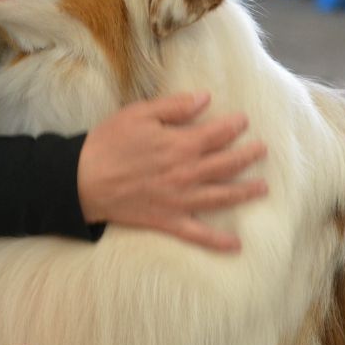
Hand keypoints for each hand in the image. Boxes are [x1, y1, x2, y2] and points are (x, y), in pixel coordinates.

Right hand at [76, 92, 266, 251]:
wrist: (82, 180)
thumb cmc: (108, 143)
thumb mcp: (138, 114)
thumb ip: (174, 106)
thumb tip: (205, 99)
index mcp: (180, 145)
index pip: (217, 134)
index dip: (234, 126)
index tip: (244, 121)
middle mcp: (186, 174)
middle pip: (226, 165)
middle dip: (247, 156)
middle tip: (262, 150)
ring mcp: (180, 200)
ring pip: (221, 197)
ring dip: (244, 192)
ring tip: (262, 188)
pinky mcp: (168, 220)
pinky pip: (198, 234)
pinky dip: (218, 242)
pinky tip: (236, 245)